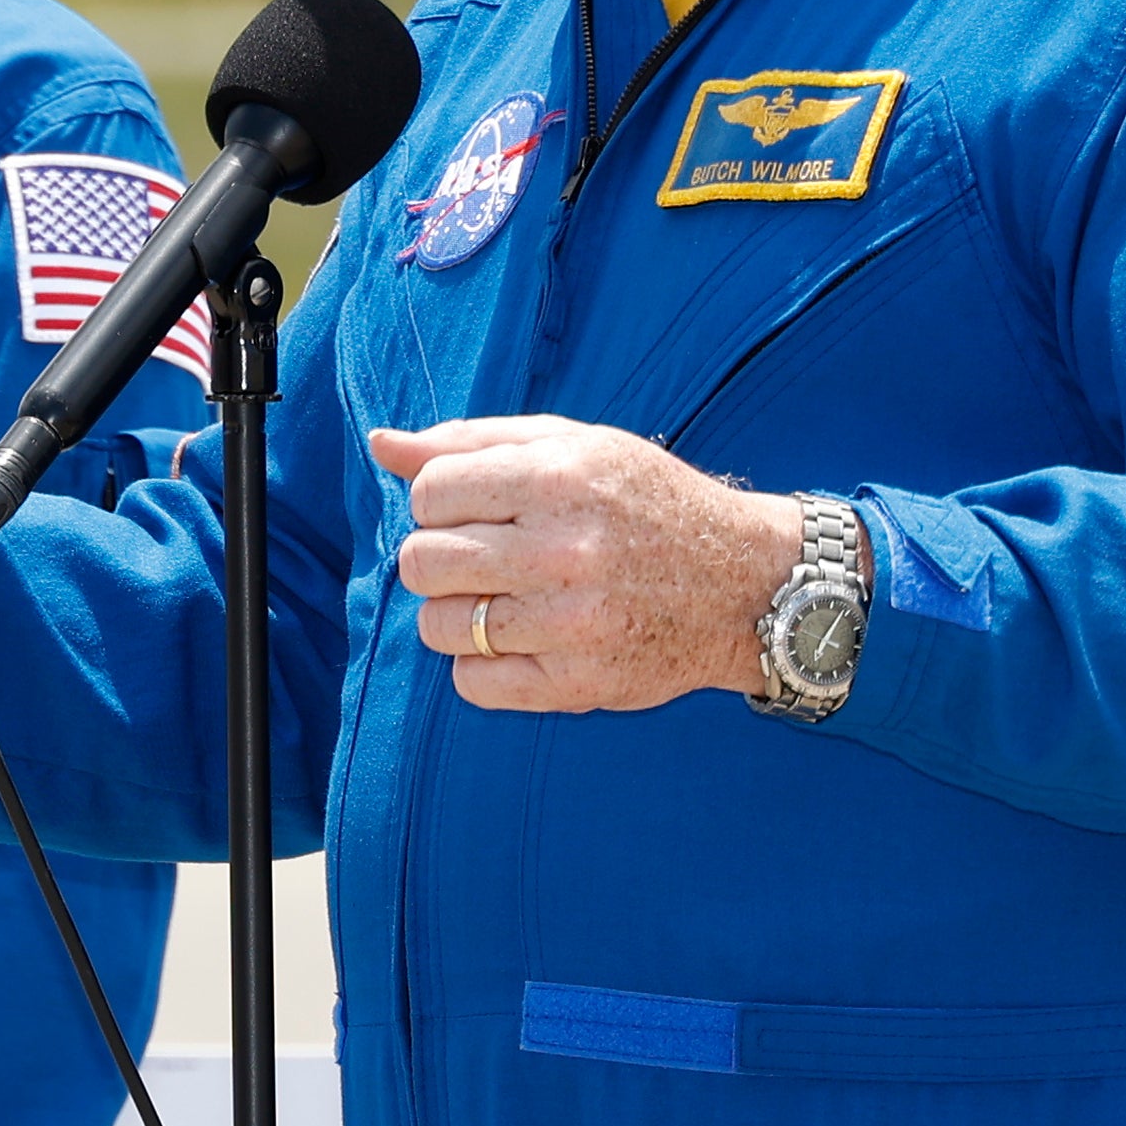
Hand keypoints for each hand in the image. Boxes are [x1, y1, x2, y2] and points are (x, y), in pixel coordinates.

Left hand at [373, 415, 803, 713]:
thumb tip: (381, 445)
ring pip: (440, 626)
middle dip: (439, 558)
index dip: (439, 501)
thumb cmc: (647, 503)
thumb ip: (472, 442)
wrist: (744, 583)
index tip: (475, 509)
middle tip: (484, 557)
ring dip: (458, 613)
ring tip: (505, 599)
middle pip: (423, 562)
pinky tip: (523, 639)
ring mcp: (570, 624)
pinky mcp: (577, 684)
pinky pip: (472, 683)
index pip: (429, 493)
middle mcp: (562, 550)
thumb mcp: (572, 446)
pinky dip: (482, 665)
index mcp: (557, 478)